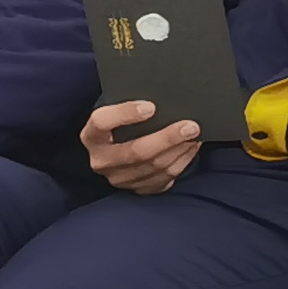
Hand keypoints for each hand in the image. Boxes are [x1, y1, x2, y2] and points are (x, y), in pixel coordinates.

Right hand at [83, 95, 199, 193]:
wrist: (115, 150)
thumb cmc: (119, 124)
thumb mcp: (116, 113)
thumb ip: (130, 108)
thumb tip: (162, 99)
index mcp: (91, 136)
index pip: (102, 122)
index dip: (125, 114)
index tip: (151, 106)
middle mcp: (102, 161)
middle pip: (136, 151)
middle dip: (167, 138)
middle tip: (190, 126)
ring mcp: (120, 179)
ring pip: (156, 167)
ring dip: (180, 150)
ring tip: (195, 134)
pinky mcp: (139, 189)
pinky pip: (166, 177)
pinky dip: (183, 161)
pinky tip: (191, 147)